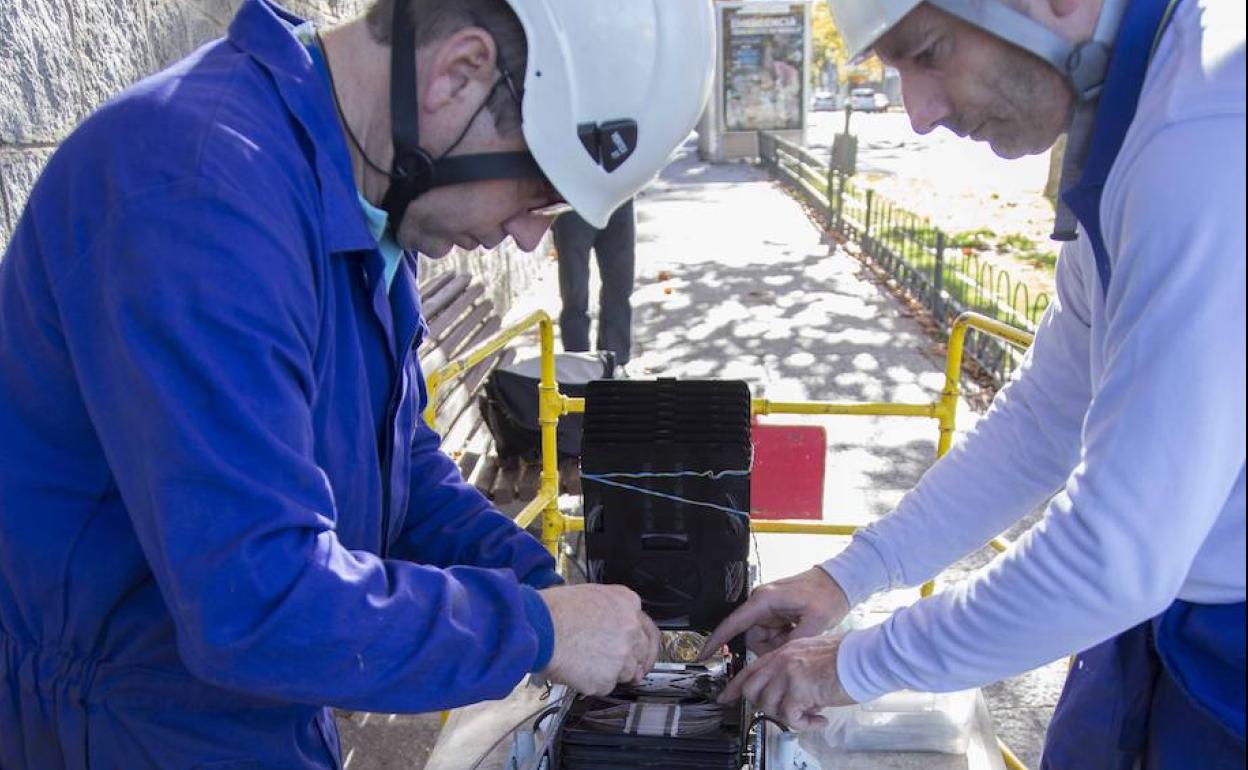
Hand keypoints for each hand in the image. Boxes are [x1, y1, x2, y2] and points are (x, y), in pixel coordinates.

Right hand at [538, 584, 660, 695]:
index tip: (641, 653)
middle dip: (630, 660)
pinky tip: (577, 670)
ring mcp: (622, 656)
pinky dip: (593, 683)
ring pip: (626, 672)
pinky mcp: (608, 679)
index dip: (641, 643)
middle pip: (641, 653)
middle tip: (614, 665)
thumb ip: (611, 609)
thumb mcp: (590, 594)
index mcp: (628, 604)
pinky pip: (605, 686)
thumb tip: (611, 622)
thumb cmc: (554, 610)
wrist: (540, 628)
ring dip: (610, 672)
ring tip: (585, 663)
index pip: (646, 628)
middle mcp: (631, 630)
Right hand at [699, 567, 849, 657]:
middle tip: (792, 643)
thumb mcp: (815, 622)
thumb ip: (793, 643)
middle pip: (752, 636)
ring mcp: (768, 607)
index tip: (703, 654)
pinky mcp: (775, 611)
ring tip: (799, 633)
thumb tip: (778, 660)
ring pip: (762, 638)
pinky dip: (783, 637)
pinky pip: (771, 633)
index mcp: (764, 601)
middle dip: (769, 647)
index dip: (716, 640)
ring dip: (778, 643)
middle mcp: (761, 602)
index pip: (733, 623)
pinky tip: (798, 629)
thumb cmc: (828, 595)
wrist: (840, 582)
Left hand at [717, 635, 856, 729]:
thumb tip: (788, 696)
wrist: (865, 659)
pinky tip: (820, 720)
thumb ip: (795, 671)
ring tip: (811, 716)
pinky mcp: (799, 689)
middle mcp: (782, 660)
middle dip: (764, 706)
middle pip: (751, 690)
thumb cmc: (848, 660)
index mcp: (784, 652)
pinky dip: (805, 725)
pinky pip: (790, 717)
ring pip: (769, 705)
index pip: (750, 670)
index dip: (734, 687)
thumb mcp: (813, 658)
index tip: (724, 698)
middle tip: (785, 712)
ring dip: (789, 718)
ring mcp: (788, 673)